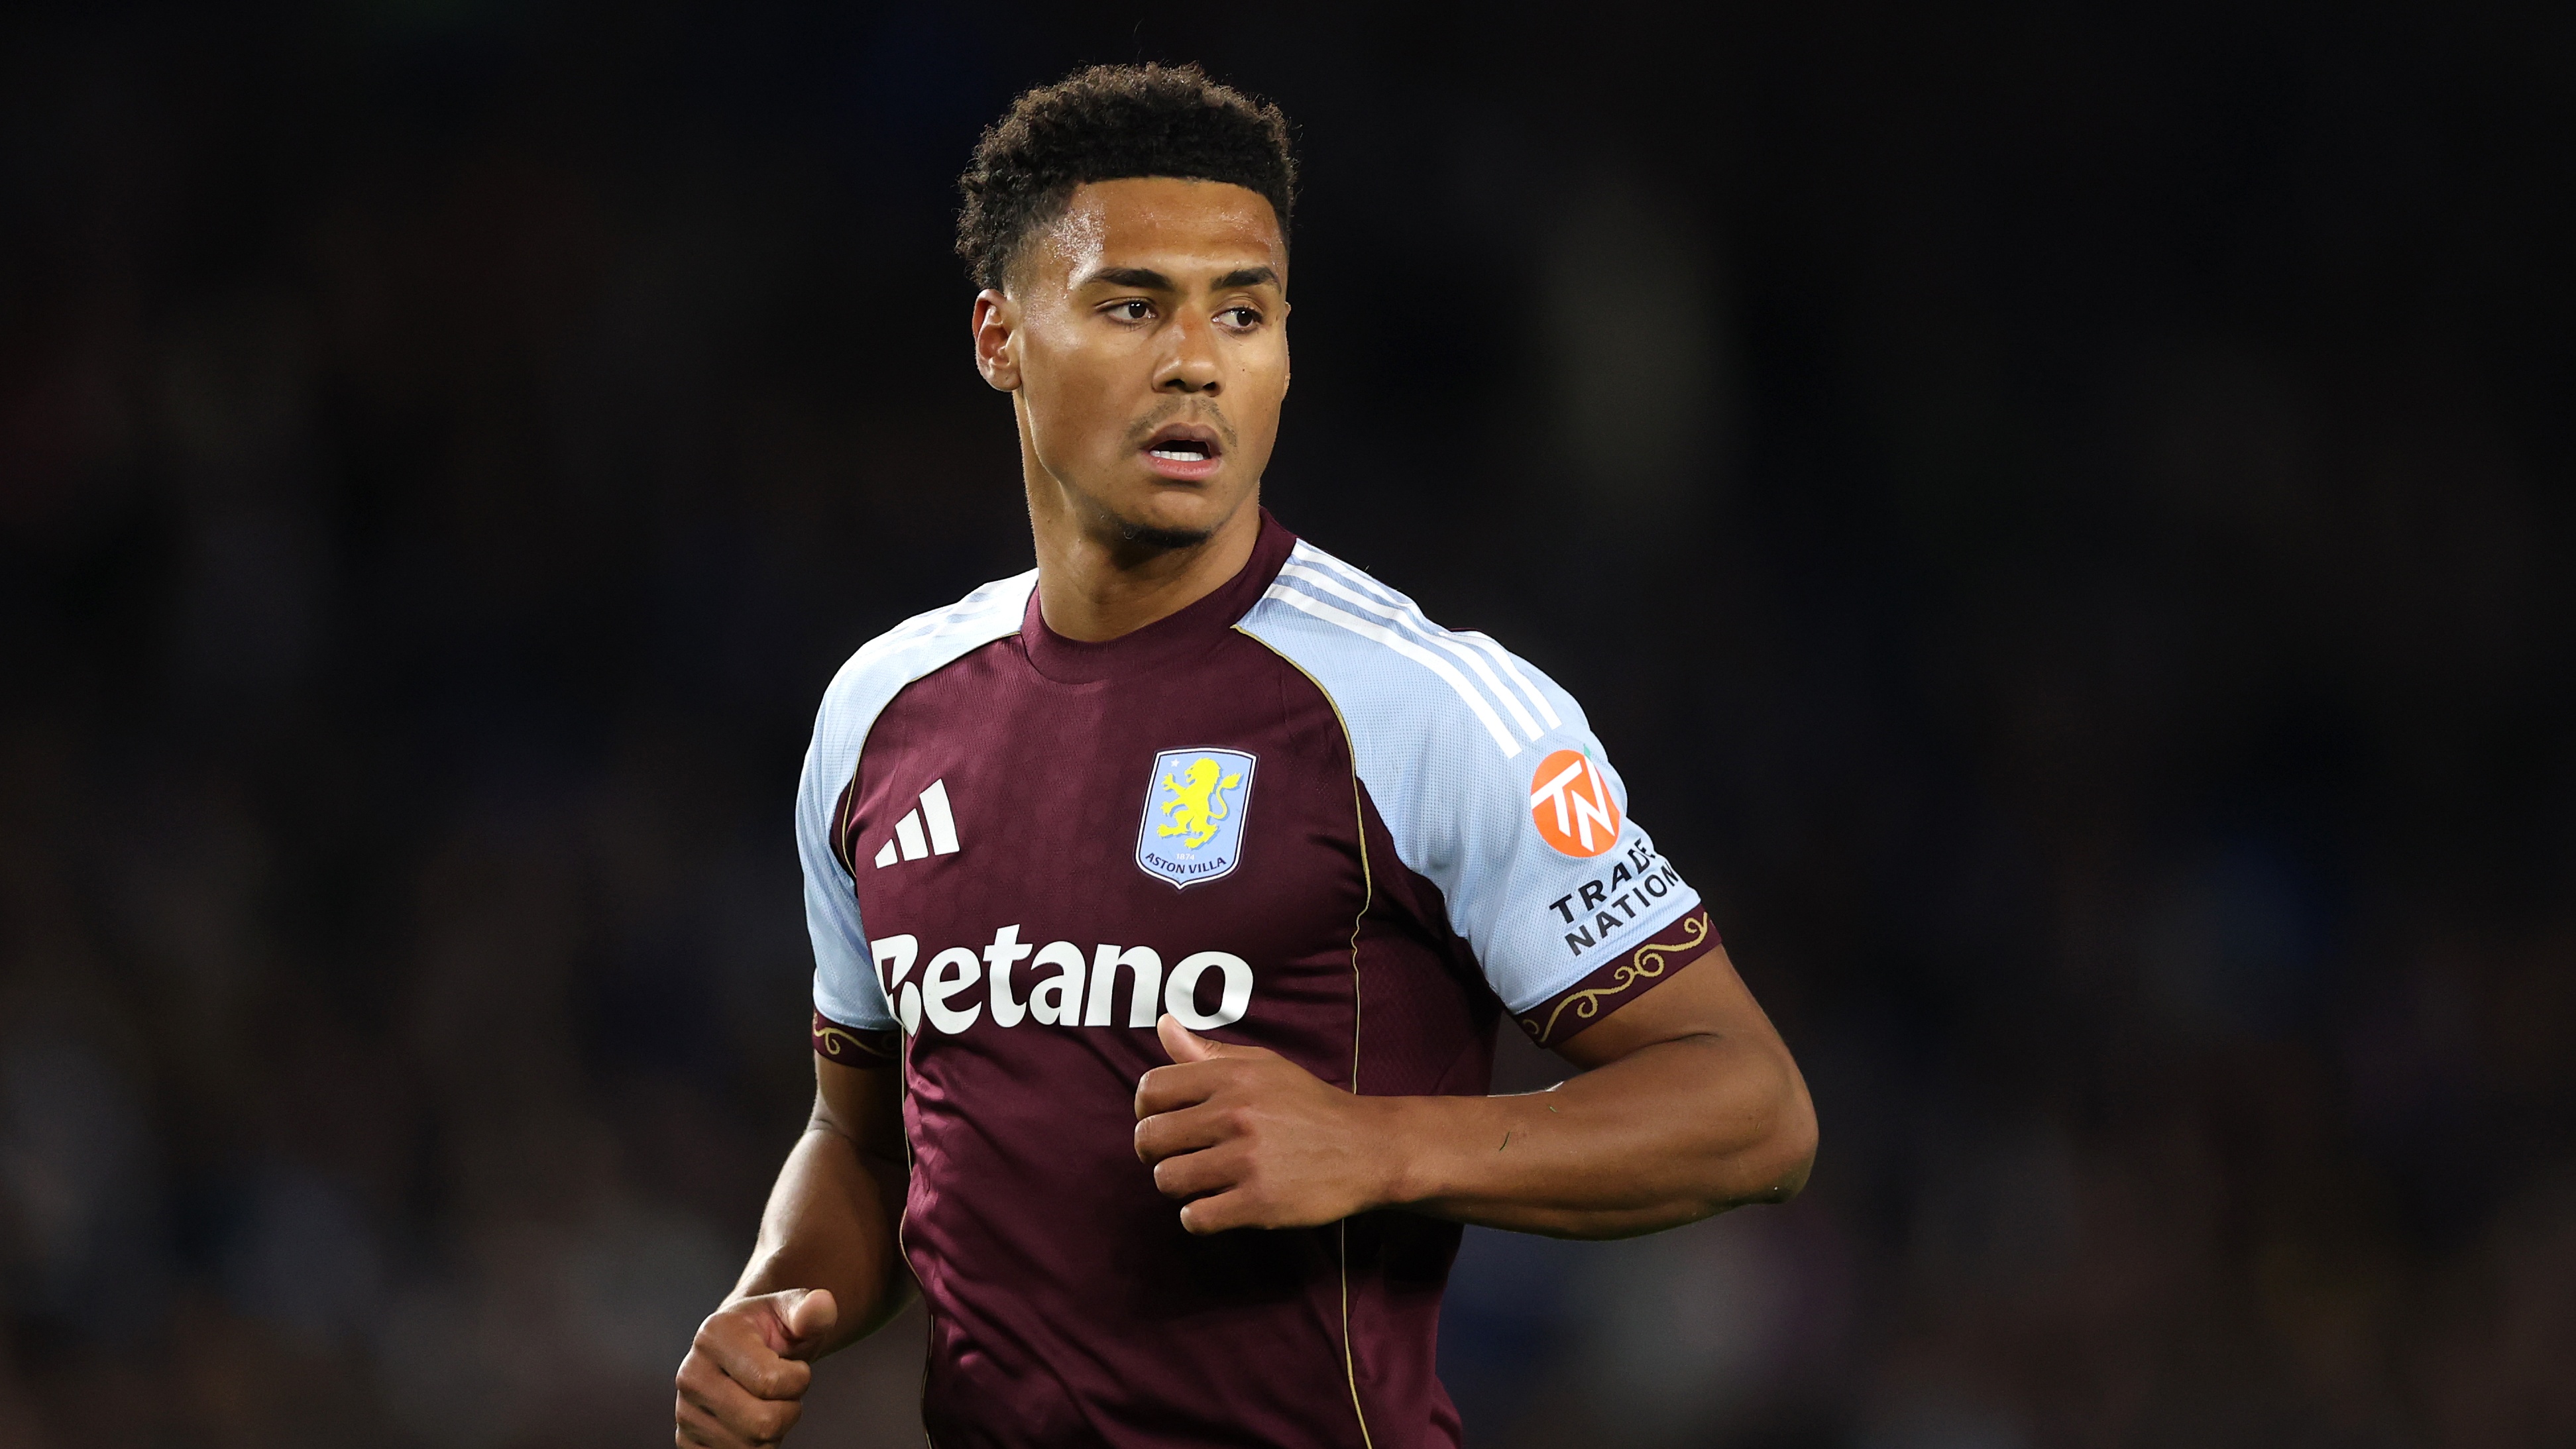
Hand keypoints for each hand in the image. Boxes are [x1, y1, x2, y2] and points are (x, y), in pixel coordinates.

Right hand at [674, 1287, 836, 1446]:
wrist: (746, 1348)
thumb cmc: (776, 1330)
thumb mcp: (795, 1312)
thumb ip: (813, 1310)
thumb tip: (824, 1304)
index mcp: (714, 1335)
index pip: (771, 1382)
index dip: (799, 1379)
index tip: (794, 1365)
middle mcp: (691, 1374)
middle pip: (762, 1423)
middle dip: (789, 1410)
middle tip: (783, 1391)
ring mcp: (685, 1410)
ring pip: (751, 1448)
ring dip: (773, 1431)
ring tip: (765, 1402)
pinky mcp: (687, 1440)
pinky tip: (751, 1422)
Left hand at [1132, 1015, 1400, 1232]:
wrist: (1367, 1148)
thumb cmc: (1308, 1105)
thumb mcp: (1263, 1066)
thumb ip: (1208, 1052)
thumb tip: (1162, 1024)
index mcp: (1233, 1077)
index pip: (1151, 1089)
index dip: (1146, 1110)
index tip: (1161, 1121)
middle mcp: (1236, 1114)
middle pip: (1150, 1137)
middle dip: (1154, 1151)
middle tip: (1177, 1155)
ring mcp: (1247, 1160)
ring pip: (1167, 1179)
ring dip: (1177, 1184)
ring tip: (1201, 1180)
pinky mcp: (1259, 1202)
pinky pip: (1195, 1217)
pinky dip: (1198, 1217)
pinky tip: (1217, 1205)